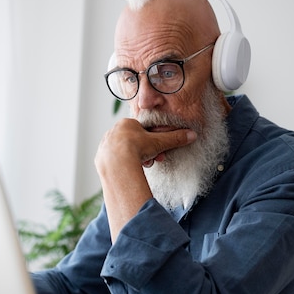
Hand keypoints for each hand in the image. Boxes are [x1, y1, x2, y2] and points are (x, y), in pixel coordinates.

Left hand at [94, 118, 196, 241]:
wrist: (117, 163)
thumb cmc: (137, 149)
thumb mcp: (159, 143)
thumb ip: (175, 138)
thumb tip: (192, 135)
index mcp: (126, 123)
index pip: (143, 131)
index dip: (153, 143)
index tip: (158, 152)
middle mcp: (113, 131)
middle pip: (134, 142)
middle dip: (146, 153)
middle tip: (152, 162)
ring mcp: (105, 144)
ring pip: (125, 151)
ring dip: (136, 159)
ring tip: (142, 166)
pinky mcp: (101, 157)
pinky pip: (115, 160)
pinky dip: (123, 165)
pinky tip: (129, 170)